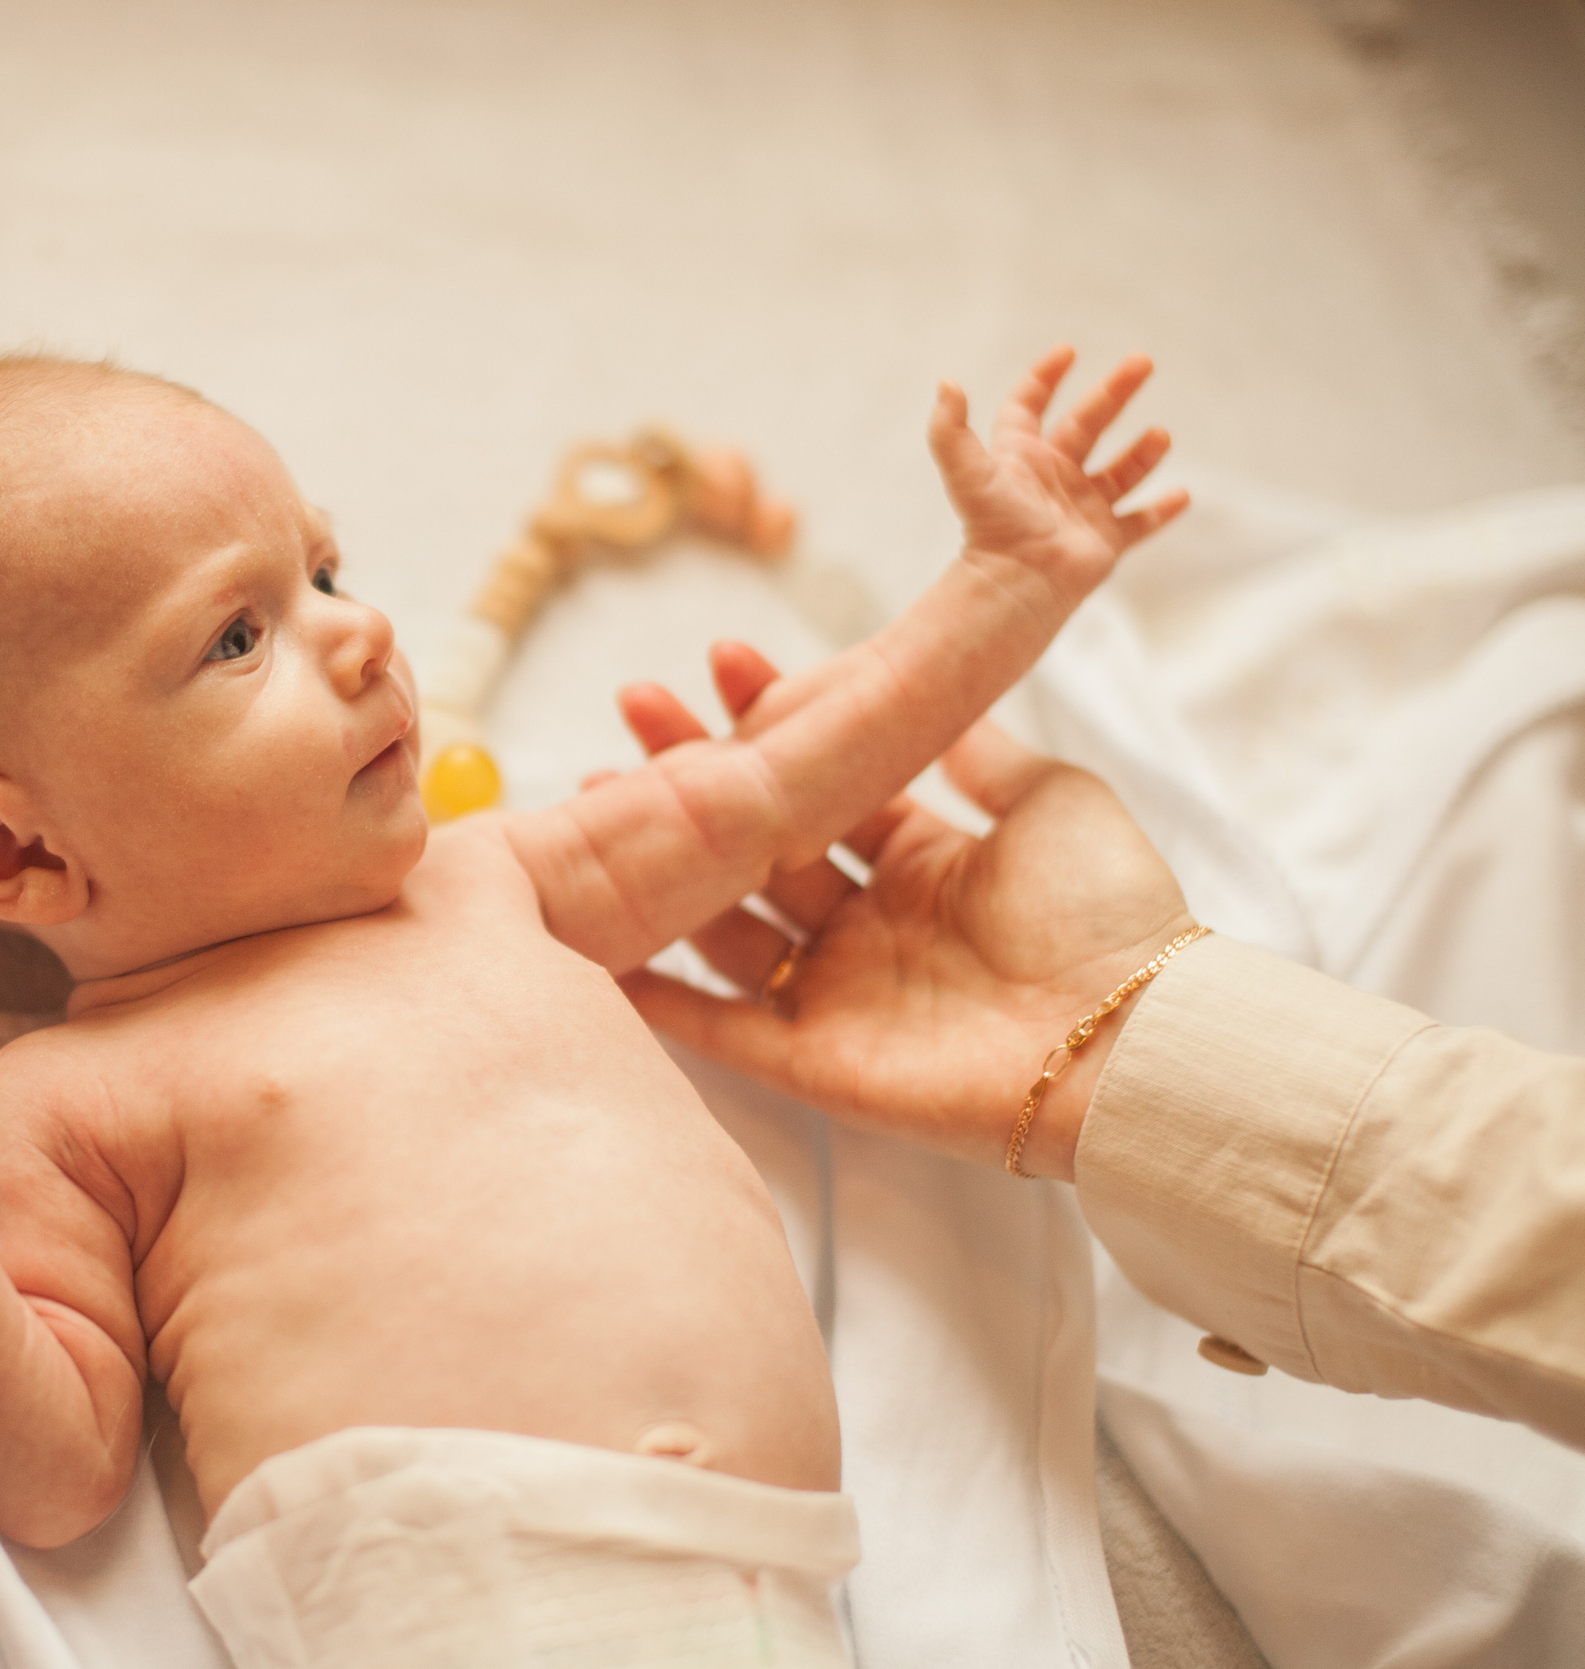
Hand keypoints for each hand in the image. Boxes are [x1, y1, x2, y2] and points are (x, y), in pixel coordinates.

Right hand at [611, 650, 1196, 1179]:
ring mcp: (833, 994)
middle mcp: (867, 927)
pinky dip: (653, 989)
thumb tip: (941, 697)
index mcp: (924, 864)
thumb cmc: (1107, 916)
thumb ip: (983, 753)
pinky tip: (593, 934)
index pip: (825, 786)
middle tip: (638, 707)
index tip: (726, 659)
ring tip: (600, 792)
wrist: (1128, 1037)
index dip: (776, 725)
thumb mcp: (1054, 800)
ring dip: (665, 862)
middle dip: (698, 775)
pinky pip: (715, 1026)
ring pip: (722, 920)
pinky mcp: (812, 1062)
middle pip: (759, 844)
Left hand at [930, 345, 1188, 599]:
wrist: (1018, 582)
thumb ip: (949, 429)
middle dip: (1114, 393)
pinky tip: (1181, 495)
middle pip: (1087, 424)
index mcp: (1021, 458)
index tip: (1067, 353)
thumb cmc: (993, 526)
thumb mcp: (966, 472)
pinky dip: (1160, 511)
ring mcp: (1081, 509)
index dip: (1043, 379)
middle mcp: (1052, 479)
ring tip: (1160, 435)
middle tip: (1143, 362)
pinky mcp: (1105, 541)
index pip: (1029, 408)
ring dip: (1141, 453)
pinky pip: (1138, 523)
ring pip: (1118, 472)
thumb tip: (946, 383)